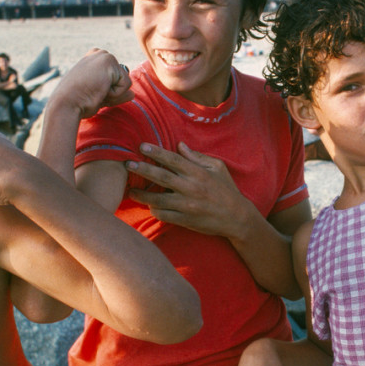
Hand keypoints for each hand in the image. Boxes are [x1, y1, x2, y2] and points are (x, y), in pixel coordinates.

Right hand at [50, 49, 132, 118]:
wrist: (66, 103)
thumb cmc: (78, 101)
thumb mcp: (101, 96)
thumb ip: (117, 94)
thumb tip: (133, 94)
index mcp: (94, 59)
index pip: (116, 78)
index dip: (107, 91)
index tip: (90, 92)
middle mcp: (99, 54)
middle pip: (122, 79)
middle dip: (112, 92)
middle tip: (92, 92)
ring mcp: (105, 55)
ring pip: (125, 82)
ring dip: (113, 93)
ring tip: (94, 91)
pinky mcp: (110, 62)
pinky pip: (127, 85)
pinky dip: (115, 93)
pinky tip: (99, 89)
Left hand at [127, 142, 248, 237]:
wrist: (236, 218)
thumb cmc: (226, 189)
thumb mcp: (217, 168)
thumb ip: (197, 157)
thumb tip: (179, 145)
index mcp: (198, 173)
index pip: (173, 160)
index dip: (156, 152)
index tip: (141, 146)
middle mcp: (191, 188)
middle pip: (161, 177)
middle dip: (142, 170)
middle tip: (127, 164)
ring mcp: (187, 206)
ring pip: (158, 199)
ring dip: (142, 195)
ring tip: (131, 191)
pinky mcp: (185, 220)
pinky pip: (164, 215)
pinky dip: (154, 211)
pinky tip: (150, 206)